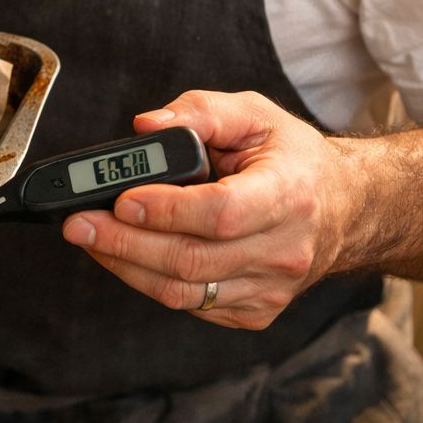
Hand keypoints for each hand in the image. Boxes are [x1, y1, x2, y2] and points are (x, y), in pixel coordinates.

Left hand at [59, 91, 357, 328]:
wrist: (345, 208)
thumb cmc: (292, 158)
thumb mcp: (254, 114)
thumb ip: (199, 111)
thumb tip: (146, 125)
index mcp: (288, 194)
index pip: (222, 213)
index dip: (166, 211)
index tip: (121, 199)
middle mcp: (284, 249)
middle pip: (193, 260)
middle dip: (123, 242)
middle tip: (77, 223)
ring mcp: (271, 288)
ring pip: (185, 291)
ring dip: (126, 265)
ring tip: (88, 238)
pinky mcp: (256, 311)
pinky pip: (192, 304)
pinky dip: (149, 281)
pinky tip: (124, 255)